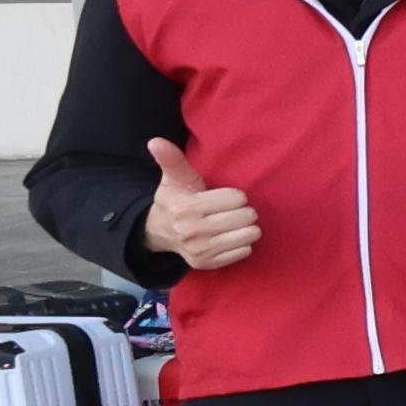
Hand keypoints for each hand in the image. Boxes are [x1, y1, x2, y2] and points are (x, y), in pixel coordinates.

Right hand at [132, 142, 257, 272]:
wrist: (158, 232)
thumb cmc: (175, 200)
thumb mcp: (174, 179)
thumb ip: (171, 159)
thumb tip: (155, 141)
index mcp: (186, 208)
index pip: (237, 198)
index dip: (234, 195)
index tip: (222, 197)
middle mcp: (192, 231)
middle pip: (246, 216)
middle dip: (242, 210)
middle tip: (229, 210)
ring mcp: (200, 250)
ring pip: (250, 234)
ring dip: (246, 227)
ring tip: (231, 223)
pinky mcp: (207, 263)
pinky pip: (245, 251)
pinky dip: (241, 243)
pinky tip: (227, 237)